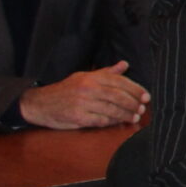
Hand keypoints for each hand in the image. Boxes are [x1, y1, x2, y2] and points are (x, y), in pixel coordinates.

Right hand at [18, 61, 147, 128]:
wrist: (39, 103)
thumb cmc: (65, 90)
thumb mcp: (84, 76)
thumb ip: (106, 72)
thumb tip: (124, 64)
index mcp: (91, 78)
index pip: (119, 82)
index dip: (135, 89)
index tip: (146, 96)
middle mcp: (87, 89)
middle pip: (118, 96)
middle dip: (133, 103)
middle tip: (142, 108)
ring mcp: (83, 103)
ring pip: (112, 110)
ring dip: (126, 115)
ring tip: (135, 117)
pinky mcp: (78, 117)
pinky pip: (101, 121)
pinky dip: (112, 122)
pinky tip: (119, 122)